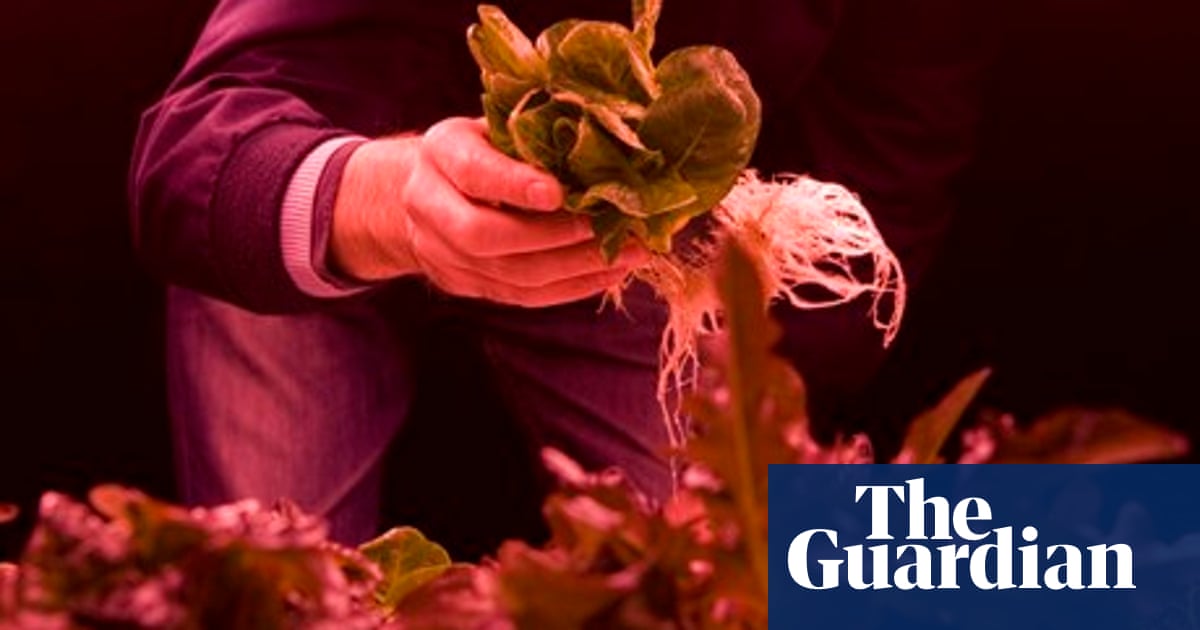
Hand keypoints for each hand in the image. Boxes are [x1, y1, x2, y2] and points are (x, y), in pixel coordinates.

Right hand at [330, 117, 647, 307]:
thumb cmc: (477, 146)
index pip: (473, 173)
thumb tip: (605, 141)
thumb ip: (530, 134)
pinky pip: (520, 296)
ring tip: (628, 254)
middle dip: (552, 237)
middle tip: (607, 229)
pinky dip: (570, 288)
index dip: (514, 185)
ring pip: (509, 274)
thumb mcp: (491, 123)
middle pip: (484, 235)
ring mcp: (441, 252)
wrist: (419, 191)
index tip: (559, 193)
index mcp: (439, 152)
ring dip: (574, 268)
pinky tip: (609, 274)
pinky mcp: (463, 284)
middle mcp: (428, 205)